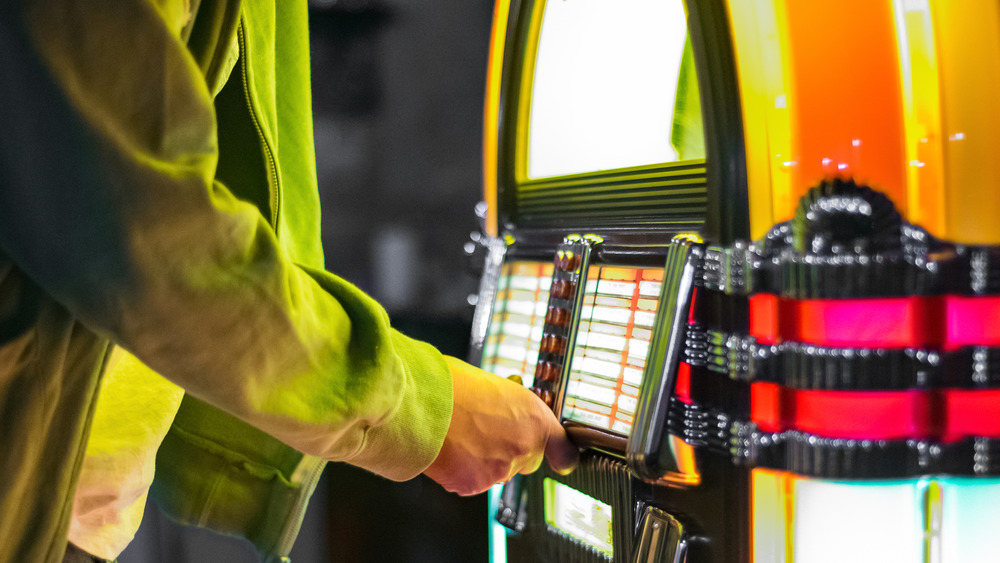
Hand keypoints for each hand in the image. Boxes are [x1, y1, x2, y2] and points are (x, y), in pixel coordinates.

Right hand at [423, 356, 578, 495]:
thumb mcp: (498, 386)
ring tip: (460, 435)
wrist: (421, 401)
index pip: (564, 450)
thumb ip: (513, 408)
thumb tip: (510, 413)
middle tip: (486, 432)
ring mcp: (499, 471)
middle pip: (527, 461)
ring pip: (497, 473)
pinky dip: (461, 471)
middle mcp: (523, 448)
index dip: (561, 455)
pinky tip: (450, 449)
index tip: (563, 459)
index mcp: (535, 420)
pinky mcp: (473, 485)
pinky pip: (471, 482)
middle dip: (511, 451)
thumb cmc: (455, 385)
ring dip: (483, 460)